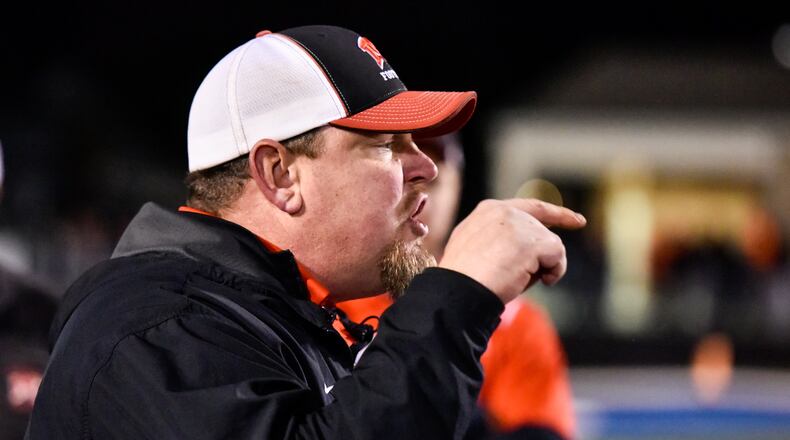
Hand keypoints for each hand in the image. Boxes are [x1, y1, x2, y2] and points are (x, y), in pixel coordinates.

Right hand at [438, 199, 585, 303]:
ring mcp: (521, 224)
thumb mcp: (475, 247)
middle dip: (546, 254)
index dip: (556, 213)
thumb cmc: (464, 278)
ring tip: (521, 281)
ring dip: (544, 266)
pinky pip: (558, 256)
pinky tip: (541, 281)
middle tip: (545, 277)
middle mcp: (506, 211)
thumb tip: (527, 253)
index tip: (577, 220)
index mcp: (488, 211)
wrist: (459, 288)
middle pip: (542, 231)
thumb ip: (498, 239)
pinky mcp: (534, 240)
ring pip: (552, 244)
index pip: (530, 207)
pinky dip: (555, 271)